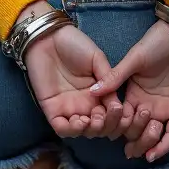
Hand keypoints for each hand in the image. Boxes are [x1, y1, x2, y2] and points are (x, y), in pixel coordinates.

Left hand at [18, 2, 125, 138]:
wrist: (49, 37)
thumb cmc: (74, 44)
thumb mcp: (97, 58)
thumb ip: (108, 78)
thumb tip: (116, 104)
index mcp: (98, 92)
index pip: (111, 113)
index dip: (117, 117)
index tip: (119, 111)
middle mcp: (85, 104)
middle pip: (99, 127)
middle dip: (105, 126)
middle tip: (103, 115)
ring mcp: (68, 108)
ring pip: (82, 132)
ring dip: (90, 131)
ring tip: (91, 120)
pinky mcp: (52, 109)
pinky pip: (62, 129)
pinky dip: (71, 130)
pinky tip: (78, 121)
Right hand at [90, 19, 168, 162]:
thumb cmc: (155, 43)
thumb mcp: (134, 59)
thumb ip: (116, 77)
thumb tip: (91, 92)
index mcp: (131, 92)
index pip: (120, 117)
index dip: (115, 125)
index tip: (110, 129)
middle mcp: (145, 103)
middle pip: (134, 130)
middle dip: (132, 138)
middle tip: (129, 143)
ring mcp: (163, 108)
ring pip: (152, 135)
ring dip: (147, 141)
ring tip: (146, 140)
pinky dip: (164, 146)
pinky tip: (154, 154)